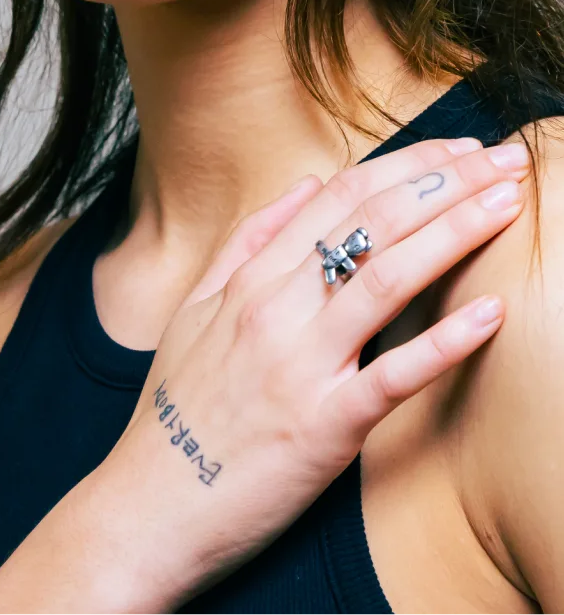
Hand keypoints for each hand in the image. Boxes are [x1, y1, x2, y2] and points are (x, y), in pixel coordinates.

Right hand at [109, 135, 528, 607]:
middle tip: (505, 159)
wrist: (146, 507)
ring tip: (507, 203)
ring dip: (455, 232)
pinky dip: (445, 342)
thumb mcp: (194, 309)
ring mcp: (300, 364)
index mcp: (251, 277)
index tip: (460, 147)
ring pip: (386, 276)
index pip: (343, 196)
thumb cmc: (175, 412)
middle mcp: (275, 307)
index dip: (408, 164)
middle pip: (374, 222)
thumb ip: (247, 242)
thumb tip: (304, 184)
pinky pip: (392, 376)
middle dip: (447, 181)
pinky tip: (490, 313)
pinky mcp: (323, 427)